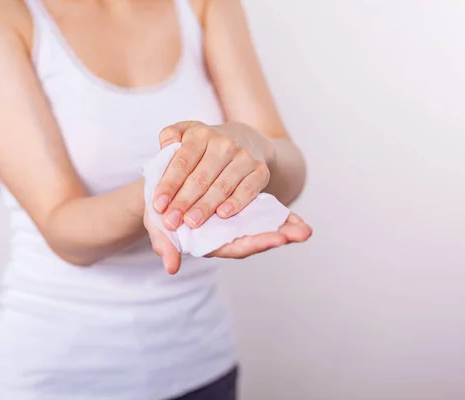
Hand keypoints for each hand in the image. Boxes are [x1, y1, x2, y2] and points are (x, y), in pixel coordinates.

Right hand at [145, 208, 311, 274]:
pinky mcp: (239, 211)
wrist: (163, 194)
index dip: (255, 243)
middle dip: (277, 237)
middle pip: (254, 240)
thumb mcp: (158, 226)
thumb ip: (165, 245)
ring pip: (262, 229)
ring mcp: (233, 225)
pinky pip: (262, 216)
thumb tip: (172, 268)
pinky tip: (297, 220)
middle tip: (301, 234)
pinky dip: (279, 219)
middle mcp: (223, 236)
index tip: (277, 239)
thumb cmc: (159, 214)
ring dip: (284, 229)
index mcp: (208, 243)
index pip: (235, 247)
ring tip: (306, 230)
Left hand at [153, 121, 274, 230]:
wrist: (245, 141)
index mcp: (200, 133)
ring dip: (205, 206)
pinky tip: (222, 215)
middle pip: (200, 177)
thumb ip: (170, 136)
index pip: (182, 162)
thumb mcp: (185, 133)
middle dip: (183, 201)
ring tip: (191, 223)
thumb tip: (165, 145)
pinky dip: (236, 202)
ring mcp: (244, 156)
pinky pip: (248, 189)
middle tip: (171, 222)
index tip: (158, 206)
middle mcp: (224, 143)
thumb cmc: (205, 147)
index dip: (169, 185)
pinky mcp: (260, 170)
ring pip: (222, 186)